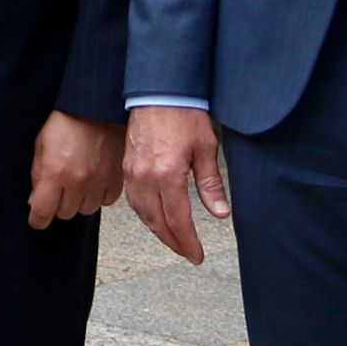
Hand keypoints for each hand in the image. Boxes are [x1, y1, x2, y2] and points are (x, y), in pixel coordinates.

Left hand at [29, 112, 123, 227]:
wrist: (97, 107)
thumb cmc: (67, 120)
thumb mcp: (41, 145)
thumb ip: (37, 175)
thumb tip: (35, 201)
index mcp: (54, 173)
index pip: (42, 213)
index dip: (37, 219)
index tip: (37, 218)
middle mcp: (77, 182)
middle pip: (64, 213)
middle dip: (58, 204)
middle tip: (59, 187)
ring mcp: (99, 182)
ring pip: (85, 210)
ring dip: (79, 200)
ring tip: (77, 181)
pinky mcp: (116, 179)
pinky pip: (105, 201)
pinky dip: (98, 195)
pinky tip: (94, 181)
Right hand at [122, 106, 230, 262]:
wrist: (159, 90)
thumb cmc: (183, 113)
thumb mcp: (206, 149)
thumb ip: (211, 185)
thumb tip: (220, 213)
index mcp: (167, 175)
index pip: (177, 220)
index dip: (188, 242)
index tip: (196, 255)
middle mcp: (145, 177)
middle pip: (157, 222)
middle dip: (173, 242)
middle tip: (187, 253)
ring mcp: (133, 172)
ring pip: (142, 214)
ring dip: (158, 231)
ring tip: (173, 240)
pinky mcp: (127, 166)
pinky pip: (133, 199)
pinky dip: (145, 214)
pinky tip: (154, 217)